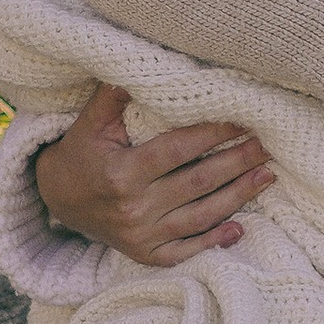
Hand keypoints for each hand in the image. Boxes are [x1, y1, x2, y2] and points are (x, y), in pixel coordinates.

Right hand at [32, 86, 272, 266]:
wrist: (57, 201)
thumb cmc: (80, 154)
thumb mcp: (90, 123)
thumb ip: (113, 97)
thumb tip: (136, 68)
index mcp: (121, 174)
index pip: (177, 150)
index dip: (212, 135)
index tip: (242, 121)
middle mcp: (133, 209)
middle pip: (196, 183)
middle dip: (235, 163)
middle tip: (266, 147)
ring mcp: (141, 236)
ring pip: (199, 217)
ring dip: (237, 197)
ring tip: (265, 176)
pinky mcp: (146, 255)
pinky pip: (186, 251)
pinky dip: (213, 241)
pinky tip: (240, 229)